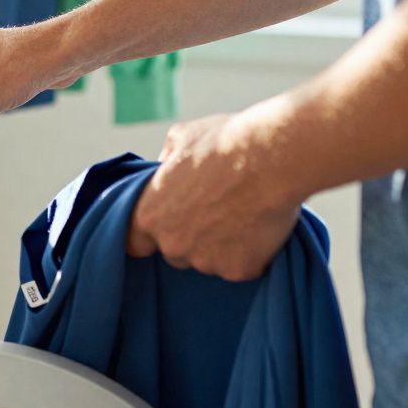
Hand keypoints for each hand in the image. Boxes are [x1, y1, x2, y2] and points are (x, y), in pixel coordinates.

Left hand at [127, 111, 303, 280]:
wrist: (274, 158)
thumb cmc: (227, 142)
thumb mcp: (181, 138)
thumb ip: (165, 162)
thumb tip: (166, 169)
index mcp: (150, 214)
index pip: (133, 241)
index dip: (149, 233)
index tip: (164, 224)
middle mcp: (172, 244)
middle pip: (174, 251)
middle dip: (189, 235)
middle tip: (214, 209)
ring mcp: (206, 261)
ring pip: (208, 261)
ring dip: (220, 245)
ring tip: (241, 212)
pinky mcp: (238, 270)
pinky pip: (240, 266)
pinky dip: (250, 252)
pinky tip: (259, 224)